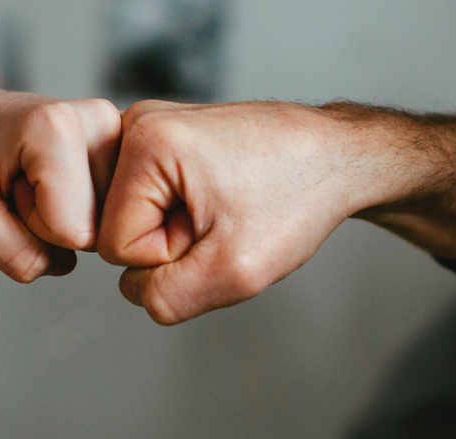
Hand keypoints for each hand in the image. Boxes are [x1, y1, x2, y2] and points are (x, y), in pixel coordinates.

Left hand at [0, 77, 121, 280]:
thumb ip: (18, 255)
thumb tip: (69, 262)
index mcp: (58, 127)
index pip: (73, 232)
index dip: (35, 227)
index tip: (12, 190)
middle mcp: (101, 119)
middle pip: (98, 227)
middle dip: (55, 221)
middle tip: (24, 185)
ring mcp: (121, 130)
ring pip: (111, 221)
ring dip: (69, 214)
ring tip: (37, 179)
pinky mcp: (129, 142)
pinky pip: (117, 207)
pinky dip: (85, 205)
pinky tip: (62, 178)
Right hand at [97, 100, 455, 323]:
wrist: (339, 157)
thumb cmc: (300, 197)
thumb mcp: (235, 270)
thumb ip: (167, 297)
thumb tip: (135, 292)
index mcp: (146, 141)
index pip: (116, 247)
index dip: (172, 256)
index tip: (221, 228)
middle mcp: (138, 124)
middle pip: (120, 230)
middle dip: (175, 243)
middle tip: (228, 219)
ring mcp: (151, 129)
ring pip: (138, 221)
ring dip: (183, 231)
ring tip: (228, 208)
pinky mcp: (165, 141)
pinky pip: (154, 205)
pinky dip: (189, 215)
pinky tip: (223, 201)